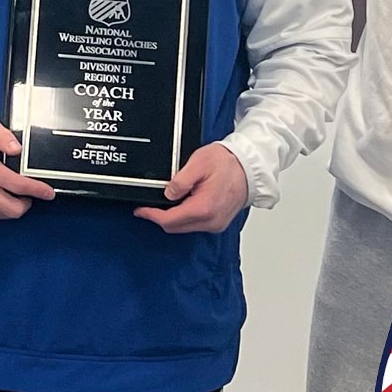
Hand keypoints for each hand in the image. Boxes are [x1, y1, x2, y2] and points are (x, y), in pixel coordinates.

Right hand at [0, 118, 55, 219]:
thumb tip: (17, 149)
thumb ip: (4, 136)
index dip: (37, 190)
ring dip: (14, 207)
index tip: (48, 192)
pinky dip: (0, 210)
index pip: (17, 186)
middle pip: (12, 208)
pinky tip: (1, 197)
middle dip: (27, 202)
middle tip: (30, 193)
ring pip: (3, 214)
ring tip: (15, 194)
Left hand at [135, 143, 249, 233]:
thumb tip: (167, 194)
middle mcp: (211, 220)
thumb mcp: (199, 163)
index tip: (141, 210)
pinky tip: (185, 204)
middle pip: (175, 227)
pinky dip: (186, 217)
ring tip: (170, 201)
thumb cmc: (229, 163)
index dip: (151, 215)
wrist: (250, 167)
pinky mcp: (219, 223)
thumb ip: (180, 180)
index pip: (169, 220)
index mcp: (204, 207)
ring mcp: (216, 224)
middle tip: (151, 205)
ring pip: (184, 228)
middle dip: (160, 217)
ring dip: (173, 217)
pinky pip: (196, 225)